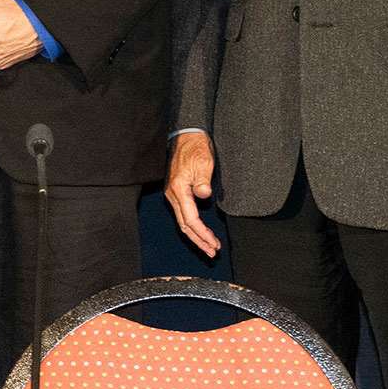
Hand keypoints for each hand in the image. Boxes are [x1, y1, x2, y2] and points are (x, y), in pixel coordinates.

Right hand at [164, 131, 221, 258]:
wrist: (186, 136)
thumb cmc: (195, 148)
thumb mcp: (203, 161)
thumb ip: (202, 179)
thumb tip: (204, 194)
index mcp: (178, 189)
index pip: (190, 219)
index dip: (203, 234)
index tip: (214, 244)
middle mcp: (173, 194)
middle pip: (184, 225)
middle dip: (199, 241)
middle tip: (212, 252)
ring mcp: (173, 194)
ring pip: (183, 222)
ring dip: (196, 236)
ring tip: (208, 246)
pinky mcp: (176, 193)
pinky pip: (183, 214)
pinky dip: (192, 226)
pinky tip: (200, 231)